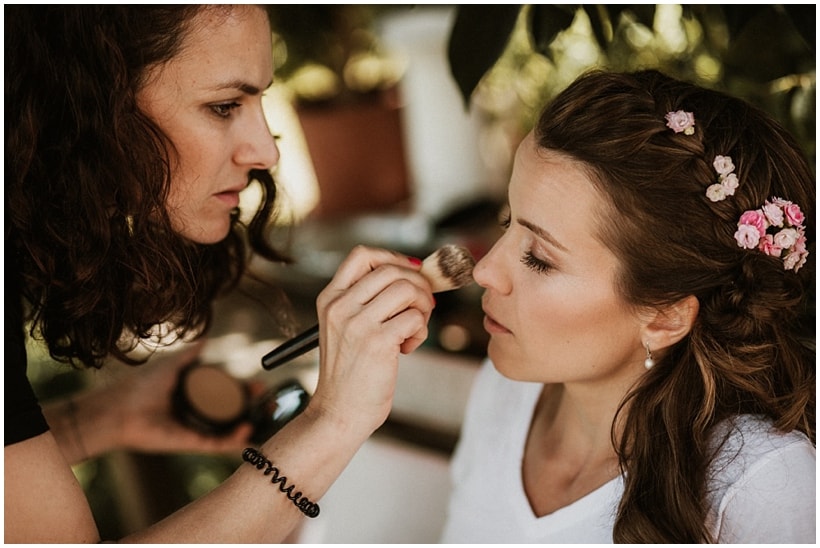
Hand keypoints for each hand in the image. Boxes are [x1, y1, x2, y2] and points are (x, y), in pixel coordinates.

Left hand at [82, 341, 253, 456]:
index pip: (226, 394)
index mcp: (194, 396)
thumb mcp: (172, 364)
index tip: (260, 385)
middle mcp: (197, 413)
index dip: (245, 391)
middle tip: (270, 399)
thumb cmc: (142, 385)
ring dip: (251, 423)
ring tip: (268, 414)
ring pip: (231, 429)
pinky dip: (235, 439)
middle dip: (254, 407)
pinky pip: (219, 443)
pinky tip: (247, 429)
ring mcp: (197, 429)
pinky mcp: (193, 443)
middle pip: (233, 412)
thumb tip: (207, 338)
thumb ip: (190, 354)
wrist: (120, 410)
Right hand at [308, 245, 434, 437]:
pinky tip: (408, 348)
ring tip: (415, 329)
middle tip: (423, 307)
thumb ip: (368, 301)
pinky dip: (421, 331)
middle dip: (418, 285)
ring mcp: (357, 323)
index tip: (410, 274)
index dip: (393, 258)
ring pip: (408, 290)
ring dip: (423, 307)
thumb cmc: (351, 372)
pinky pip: (415, 318)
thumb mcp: (346, 328)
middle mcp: (340, 306)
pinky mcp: (377, 342)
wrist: (340, 412)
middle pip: (392, 270)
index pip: (362, 256)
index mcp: (330, 298)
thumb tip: (415, 274)